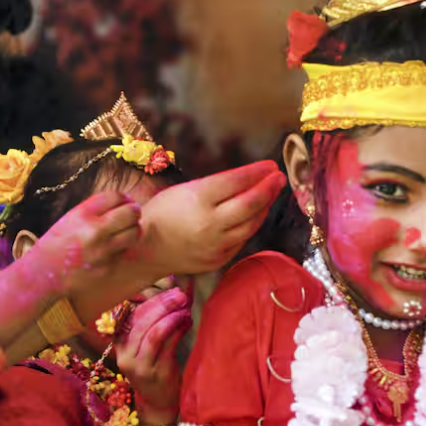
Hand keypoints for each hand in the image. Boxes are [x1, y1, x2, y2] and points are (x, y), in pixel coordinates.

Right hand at [30, 191, 141, 296]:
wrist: (44, 274)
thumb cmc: (59, 243)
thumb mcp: (71, 218)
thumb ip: (96, 209)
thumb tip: (126, 201)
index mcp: (82, 214)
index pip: (116, 196)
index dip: (125, 198)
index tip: (126, 201)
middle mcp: (95, 231)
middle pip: (132, 212)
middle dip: (134, 212)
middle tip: (132, 215)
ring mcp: (103, 250)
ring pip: (135, 232)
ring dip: (133, 229)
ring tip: (125, 230)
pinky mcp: (109, 266)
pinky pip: (126, 251)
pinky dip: (123, 247)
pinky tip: (112, 248)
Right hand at [114, 287, 191, 425]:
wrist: (158, 403)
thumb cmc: (155, 367)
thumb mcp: (145, 346)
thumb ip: (151, 323)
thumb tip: (171, 294)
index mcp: (120, 344)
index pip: (130, 315)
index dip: (149, 300)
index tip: (168, 289)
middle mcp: (125, 354)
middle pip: (142, 321)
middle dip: (163, 305)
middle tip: (180, 296)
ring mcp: (139, 365)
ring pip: (154, 333)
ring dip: (172, 317)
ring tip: (185, 309)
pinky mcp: (155, 372)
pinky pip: (168, 345)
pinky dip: (179, 329)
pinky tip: (187, 322)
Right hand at [140, 160, 285, 273]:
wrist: (146, 249)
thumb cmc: (163, 212)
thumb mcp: (184, 189)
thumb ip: (216, 187)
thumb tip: (249, 179)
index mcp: (198, 199)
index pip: (237, 181)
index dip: (257, 172)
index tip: (271, 166)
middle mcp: (209, 223)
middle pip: (250, 204)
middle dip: (269, 188)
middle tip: (279, 178)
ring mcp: (215, 244)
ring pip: (251, 224)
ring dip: (264, 207)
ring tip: (270, 194)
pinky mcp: (218, 259)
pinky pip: (242, 239)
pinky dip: (252, 224)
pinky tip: (256, 214)